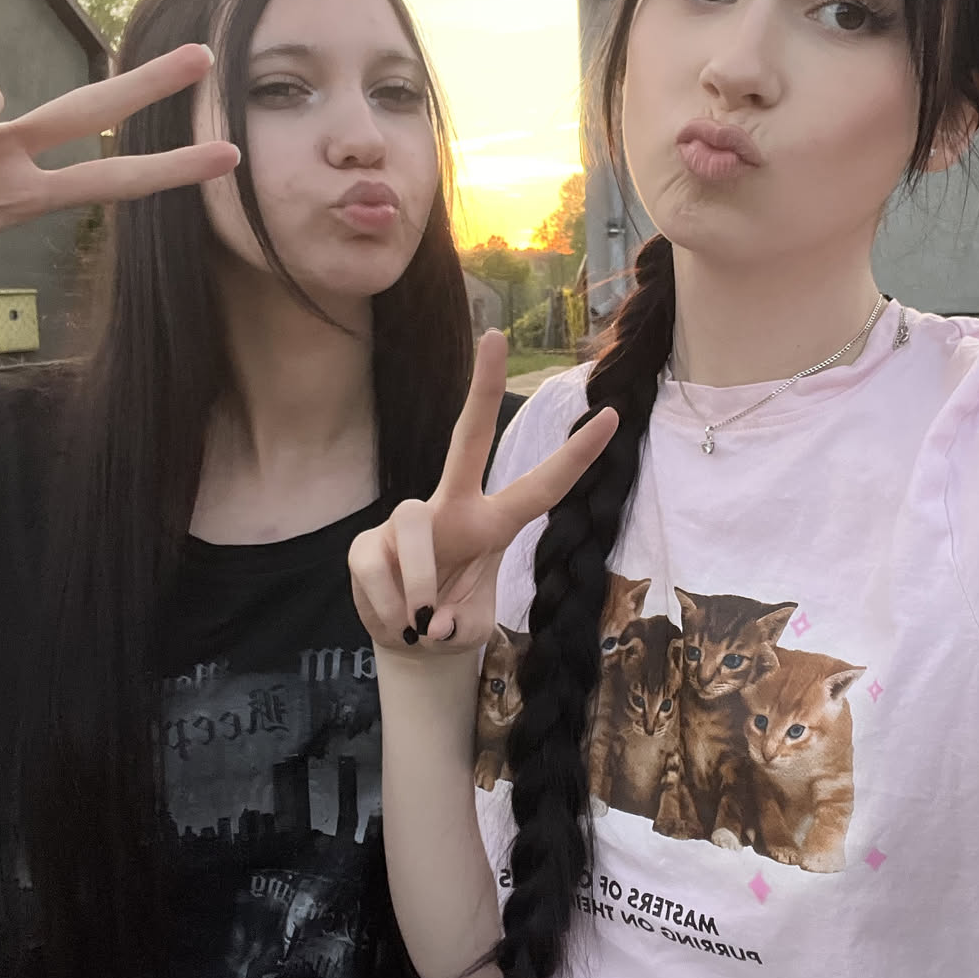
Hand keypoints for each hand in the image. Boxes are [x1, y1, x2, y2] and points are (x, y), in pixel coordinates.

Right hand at [347, 331, 616, 662]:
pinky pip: (379, 569)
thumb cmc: (451, 617)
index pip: (542, 487)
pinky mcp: (366, 543)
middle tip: (495, 336)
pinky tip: (397, 622)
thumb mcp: (470, 628)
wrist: (407, 641)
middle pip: (468, 438)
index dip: (577, 455)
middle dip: (482, 388)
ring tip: (420, 622)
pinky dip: (391, 607)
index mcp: (491, 524)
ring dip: (420, 584)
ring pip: (415, 527)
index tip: (612, 413)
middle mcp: (452, 508)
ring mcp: (406, 519)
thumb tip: (432, 623)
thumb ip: (459, 624)